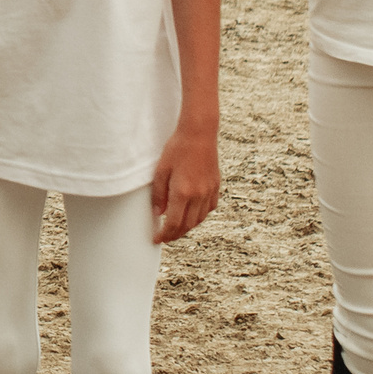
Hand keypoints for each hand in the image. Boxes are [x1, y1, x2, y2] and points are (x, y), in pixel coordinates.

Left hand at [151, 123, 219, 242]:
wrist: (199, 134)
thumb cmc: (177, 149)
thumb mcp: (161, 170)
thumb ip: (159, 194)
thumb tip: (158, 214)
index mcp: (183, 192)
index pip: (173, 223)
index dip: (164, 235)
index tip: (157, 239)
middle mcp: (198, 195)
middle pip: (187, 225)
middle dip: (175, 235)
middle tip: (164, 237)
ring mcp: (209, 192)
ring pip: (199, 219)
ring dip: (187, 227)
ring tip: (176, 228)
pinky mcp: (215, 186)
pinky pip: (208, 209)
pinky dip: (199, 216)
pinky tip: (192, 214)